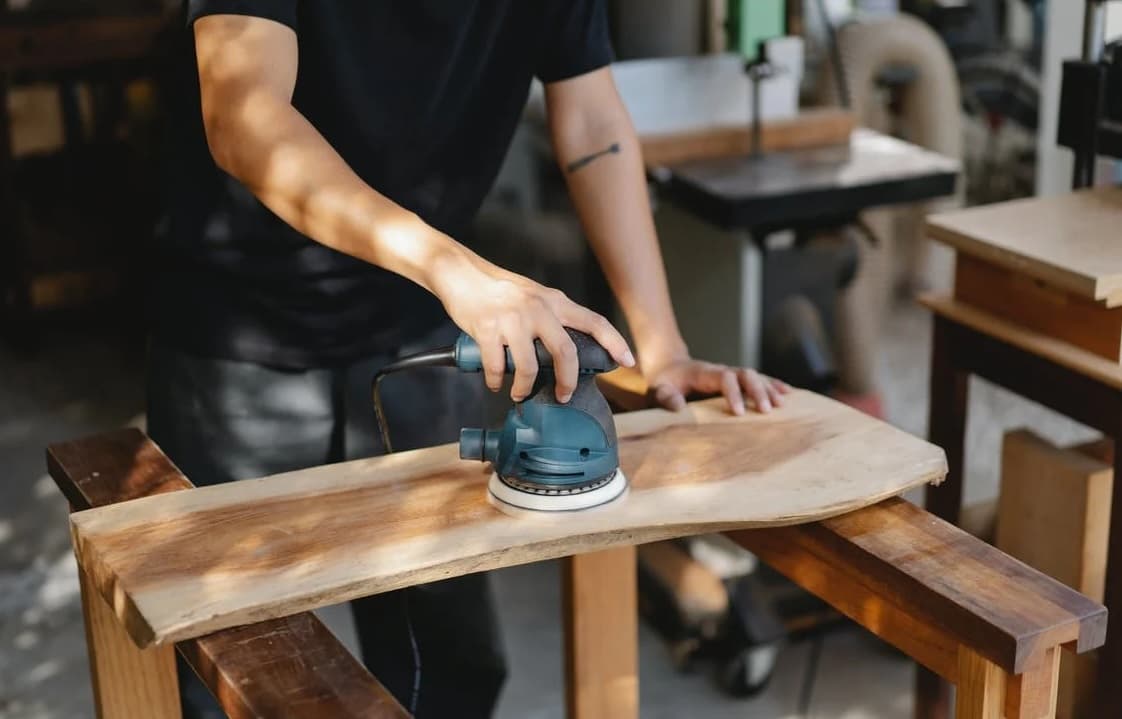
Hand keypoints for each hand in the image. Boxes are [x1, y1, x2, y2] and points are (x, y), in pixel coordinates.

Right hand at [430, 249, 634, 401]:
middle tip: (563, 396)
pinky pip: (497, 366)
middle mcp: (538, 309)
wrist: (461, 273)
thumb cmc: (498, 289)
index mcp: (554, 301)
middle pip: (565, 352)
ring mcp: (513, 319)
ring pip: (529, 366)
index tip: (628, 361)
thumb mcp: (534, 296)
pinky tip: (496, 382)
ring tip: (519, 393)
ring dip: (524, 387)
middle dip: (567, 382)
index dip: (615, 342)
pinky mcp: (488, 329)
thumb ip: (551, 317)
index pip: (594, 322)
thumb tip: (565, 352)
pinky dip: (496, 381)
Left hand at [644, 357, 790, 415]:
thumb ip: (666, 397)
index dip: (733, 393)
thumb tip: (678, 407)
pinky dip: (772, 385)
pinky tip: (786, 393)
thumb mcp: (658, 389)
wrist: (669, 367)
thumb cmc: (664, 381)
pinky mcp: (735, 380)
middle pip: (745, 374)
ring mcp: (730, 374)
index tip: (738, 413)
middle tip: (766, 411)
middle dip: (757, 391)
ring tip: (781, 405)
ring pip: (754, 376)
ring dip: (768, 389)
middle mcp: (721, 370)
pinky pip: (757, 380)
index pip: (725, 378)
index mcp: (704, 373)